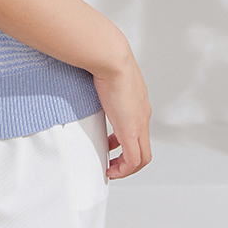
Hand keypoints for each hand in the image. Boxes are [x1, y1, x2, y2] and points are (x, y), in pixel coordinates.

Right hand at [92, 50, 151, 178]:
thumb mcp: (104, 75)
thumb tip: (83, 77)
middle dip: (127, 160)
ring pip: (142, 158)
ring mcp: (139, 124)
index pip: (139, 130)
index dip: (125, 141)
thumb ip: (98, 82)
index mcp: (138, 102)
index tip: (109, 145)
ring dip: (126, 168)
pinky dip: (124, 170)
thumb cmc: (104, 59)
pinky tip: (111, 170)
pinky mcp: (131, 130)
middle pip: (144, 148)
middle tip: (111, 163)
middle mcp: (143, 115)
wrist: (111, 57)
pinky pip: (133, 160)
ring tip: (111, 170)